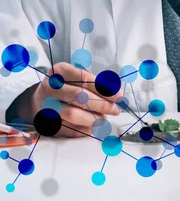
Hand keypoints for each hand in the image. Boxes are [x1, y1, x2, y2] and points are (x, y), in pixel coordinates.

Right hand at [8, 62, 122, 137]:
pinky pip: (69, 128)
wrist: (39, 99)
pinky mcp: (46, 122)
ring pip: (73, 114)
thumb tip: (116, 95)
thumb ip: (94, 83)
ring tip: (104, 119)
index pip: (84, 78)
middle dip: (101, 104)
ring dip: (93, 118)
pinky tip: (93, 126)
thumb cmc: (65, 85)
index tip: (118, 96)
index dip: (103, 88)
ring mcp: (46, 105)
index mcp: (59, 71)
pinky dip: (84, 129)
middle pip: (79, 96)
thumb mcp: (76, 76)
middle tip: (115, 109)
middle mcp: (50, 87)